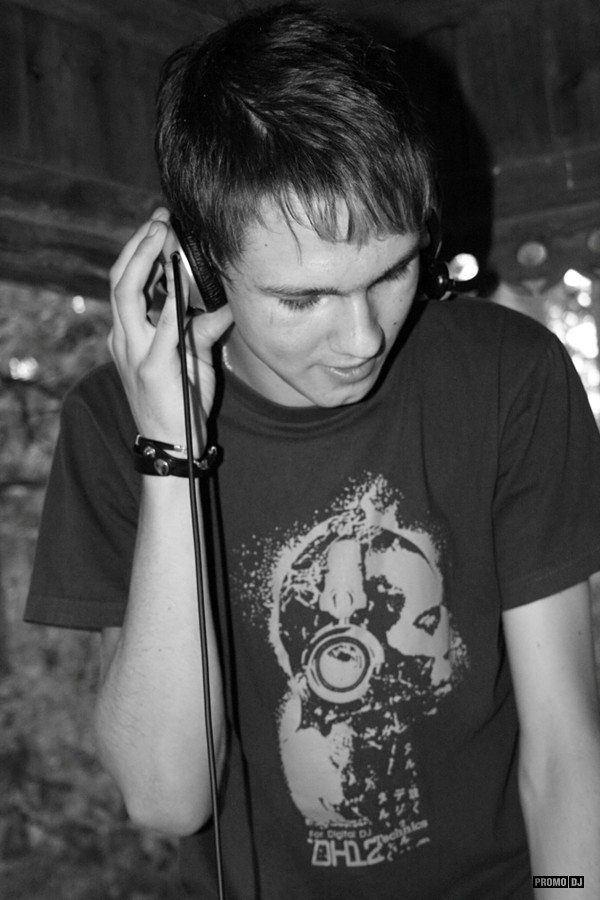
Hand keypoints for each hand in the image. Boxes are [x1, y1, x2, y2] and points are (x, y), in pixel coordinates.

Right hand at [108, 210, 232, 453]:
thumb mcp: (193, 358)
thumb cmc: (181, 402)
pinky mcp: (152, 367)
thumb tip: (227, 303)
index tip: (158, 226)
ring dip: (144, 260)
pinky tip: (178, 278)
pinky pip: (160, 327)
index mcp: (130, 334)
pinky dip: (169, 301)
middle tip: (159, 219)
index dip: (139, 253)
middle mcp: (125, 338)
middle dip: (138, 245)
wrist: (173, 445)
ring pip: (126, 294)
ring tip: (161, 234)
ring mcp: (134, 352)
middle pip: (120, 280)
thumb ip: (203, 329)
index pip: (127, 284)